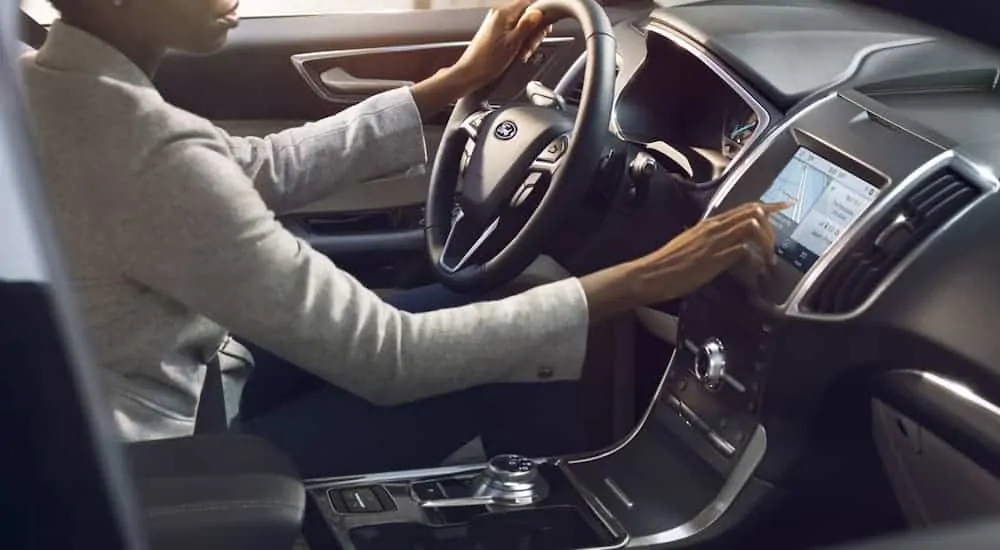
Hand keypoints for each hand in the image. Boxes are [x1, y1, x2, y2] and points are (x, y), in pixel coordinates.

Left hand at [452, 0, 551, 89]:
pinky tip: (517, 53)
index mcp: (503, 14)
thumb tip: (539, 12)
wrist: (471, 73)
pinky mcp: (495, 33)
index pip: (528, 2)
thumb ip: (526, 25)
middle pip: (526, 15)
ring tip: (522, 53)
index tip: (543, 28)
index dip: (539, 15)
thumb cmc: (488, 61)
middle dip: (533, 30)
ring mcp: (496, 24)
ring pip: (521, 25)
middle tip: (531, 45)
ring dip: (526, 39)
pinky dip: (518, 42)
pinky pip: (513, 32)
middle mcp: (498, 15)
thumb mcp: (513, 43)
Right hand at [627, 202, 790, 302]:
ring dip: (766, 243)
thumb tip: (721, 244)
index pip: (744, 207)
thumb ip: (707, 241)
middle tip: (777, 245)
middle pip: (753, 212)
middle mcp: (714, 227)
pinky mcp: (715, 258)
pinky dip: (756, 259)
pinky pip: (745, 250)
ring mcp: (715, 241)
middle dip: (771, 226)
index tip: (784, 206)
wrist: (650, 274)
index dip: (768, 206)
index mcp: (709, 223)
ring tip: (768, 261)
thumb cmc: (667, 264)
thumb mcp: (691, 245)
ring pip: (752, 226)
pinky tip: (757, 270)